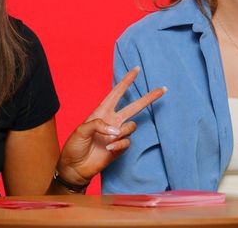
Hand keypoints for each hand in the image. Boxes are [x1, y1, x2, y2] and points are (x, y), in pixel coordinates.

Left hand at [56, 67, 165, 185]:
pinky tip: (108, 149)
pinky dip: (119, 145)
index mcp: (101, 112)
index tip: (136, 69)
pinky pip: (127, 142)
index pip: (116, 93)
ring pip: (131, 126)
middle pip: (134, 106)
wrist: (75, 167)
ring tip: (108, 140)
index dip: (126, 81)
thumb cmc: (74, 146)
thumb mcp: (81, 130)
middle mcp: (112, 121)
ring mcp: (117, 134)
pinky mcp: (119, 147)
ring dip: (122, 132)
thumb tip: (116, 130)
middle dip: (148, 98)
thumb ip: (98, 125)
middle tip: (163, 89)